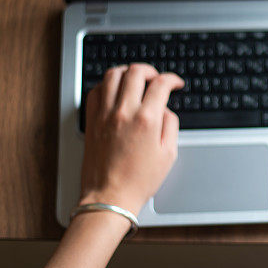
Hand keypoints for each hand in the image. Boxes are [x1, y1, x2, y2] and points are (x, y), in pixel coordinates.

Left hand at [79, 63, 183, 214]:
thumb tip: (165, 109)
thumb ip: (171, 125)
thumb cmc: (139, 181)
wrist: (110, 197)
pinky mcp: (91, 121)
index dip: (172, 79)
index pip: (161, 84)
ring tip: (135, 78)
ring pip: (113, 75)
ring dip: (127, 72)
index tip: (175, 83)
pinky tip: (114, 91)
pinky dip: (106, 84)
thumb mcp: (168, 154)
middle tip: (156, 78)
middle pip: (136, 72)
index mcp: (147, 120)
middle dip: (150, 70)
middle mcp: (124, 112)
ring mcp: (104, 114)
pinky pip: (95, 90)